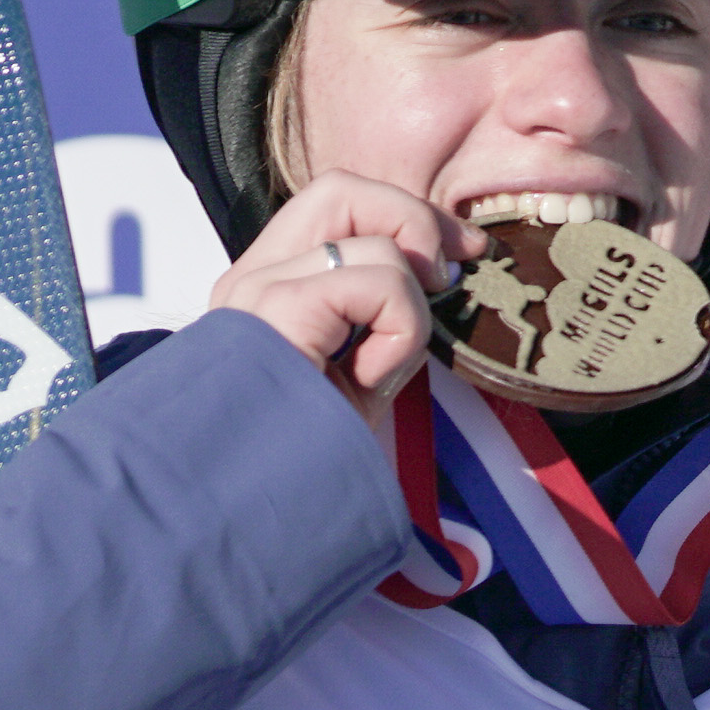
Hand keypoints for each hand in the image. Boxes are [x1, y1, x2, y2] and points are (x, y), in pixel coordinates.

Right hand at [205, 173, 467, 435]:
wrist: (260, 520)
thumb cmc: (310, 459)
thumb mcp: (360, 370)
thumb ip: (384, 312)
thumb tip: (444, 265)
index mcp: (266, 287)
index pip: (334, 203)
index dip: (406, 214)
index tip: (459, 256)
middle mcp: (251, 279)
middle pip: (342, 189)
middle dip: (415, 222)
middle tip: (446, 281)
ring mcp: (256, 292)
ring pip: (376, 242)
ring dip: (410, 309)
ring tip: (381, 369)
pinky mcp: (275, 313)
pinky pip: (377, 282)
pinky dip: (400, 330)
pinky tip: (371, 380)